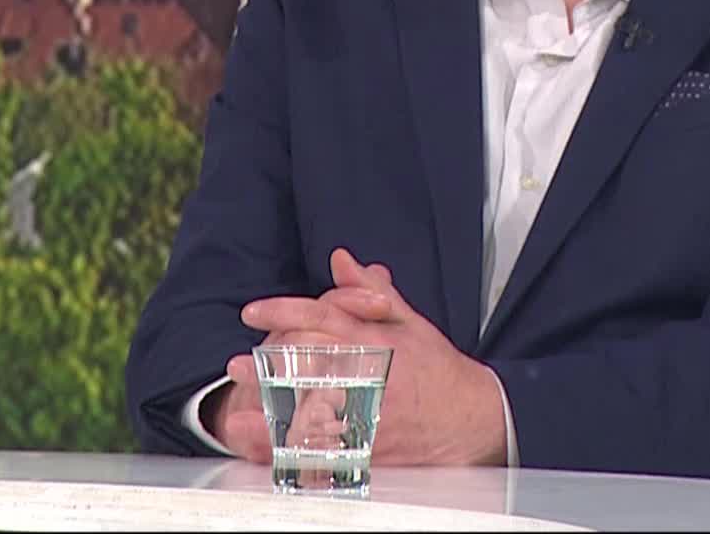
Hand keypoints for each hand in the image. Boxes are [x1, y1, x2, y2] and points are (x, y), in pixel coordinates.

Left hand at [233, 248, 506, 466]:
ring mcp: (370, 413)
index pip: (322, 318)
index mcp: (375, 339)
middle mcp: (370, 374)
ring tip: (240, 408)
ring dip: (275, 408)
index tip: (253, 312)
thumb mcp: (408, 321)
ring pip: (316, 409)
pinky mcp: (372, 448)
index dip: (283, 312)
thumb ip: (368, 291)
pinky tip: (273, 448)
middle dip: (269, 363)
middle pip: (311, 363)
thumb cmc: (438, 369)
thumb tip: (340, 260)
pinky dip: (299, 450)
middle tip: (237, 363)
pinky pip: (330, 450)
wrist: (472, 418)